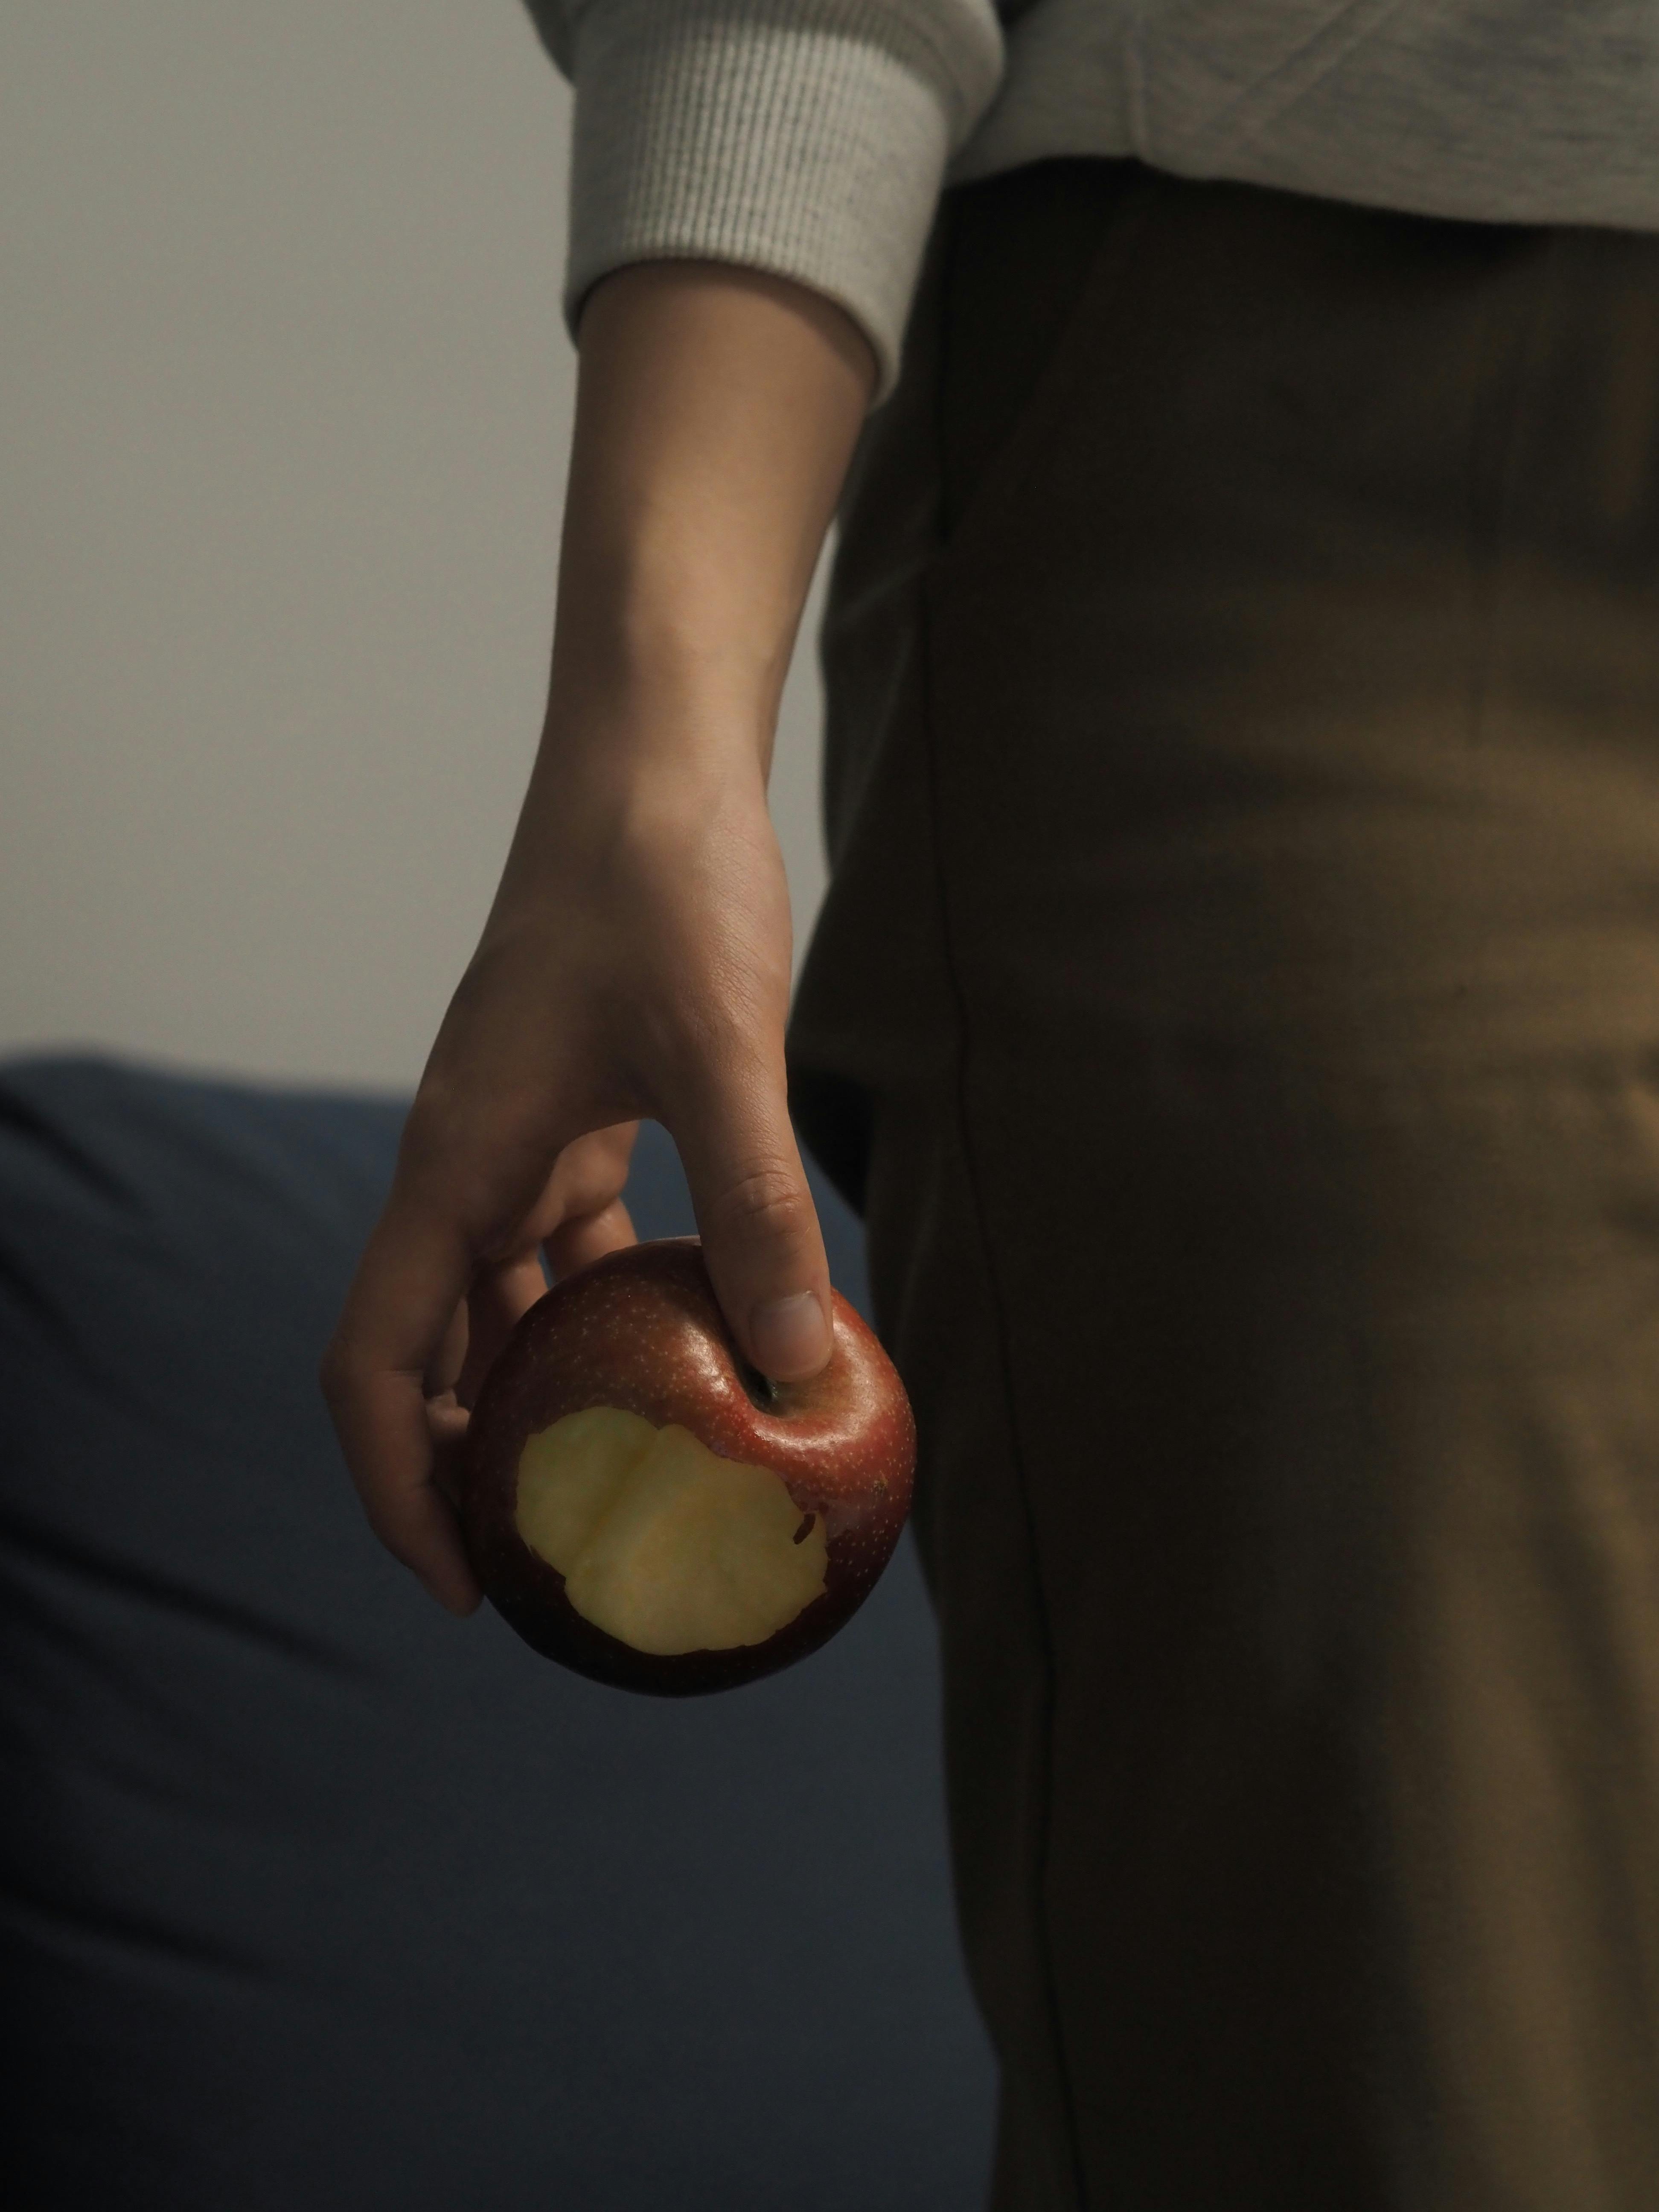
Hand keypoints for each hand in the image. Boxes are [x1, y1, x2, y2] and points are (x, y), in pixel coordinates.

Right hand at [321, 260, 874, 1613]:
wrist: (654, 757)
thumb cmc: (662, 884)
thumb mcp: (721, 1053)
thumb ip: (756, 1209)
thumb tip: (801, 1372)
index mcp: (458, 1161)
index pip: (378, 1362)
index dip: (397, 1485)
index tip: (463, 1584)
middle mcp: (470, 1161)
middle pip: (432, 1349)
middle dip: (467, 1461)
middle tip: (547, 1561)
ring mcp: (523, 1135)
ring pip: (508, 1297)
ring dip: (546, 1387)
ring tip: (620, 1477)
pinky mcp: (584, 1109)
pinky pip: (577, 1241)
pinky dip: (616, 1306)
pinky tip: (697, 1345)